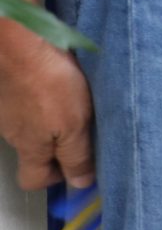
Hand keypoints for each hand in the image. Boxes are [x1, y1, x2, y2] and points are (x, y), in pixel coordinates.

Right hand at [0, 40, 92, 190]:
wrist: (20, 44)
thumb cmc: (50, 85)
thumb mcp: (74, 125)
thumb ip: (76, 156)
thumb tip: (80, 185)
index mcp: (29, 147)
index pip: (33, 180)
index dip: (55, 179)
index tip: (77, 166)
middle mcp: (12, 133)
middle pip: (33, 152)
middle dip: (58, 146)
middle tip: (84, 128)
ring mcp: (7, 110)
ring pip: (30, 125)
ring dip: (51, 118)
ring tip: (76, 100)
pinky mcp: (8, 89)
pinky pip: (26, 102)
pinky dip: (42, 97)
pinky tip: (58, 81)